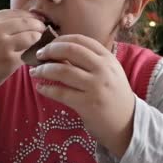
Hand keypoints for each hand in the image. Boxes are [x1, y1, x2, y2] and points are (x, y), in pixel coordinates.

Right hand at [0, 9, 44, 123]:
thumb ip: (2, 24)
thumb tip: (30, 18)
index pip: (19, 13)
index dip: (32, 17)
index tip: (39, 21)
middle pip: (28, 23)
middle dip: (39, 26)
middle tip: (45, 31)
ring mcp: (2, 45)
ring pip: (31, 36)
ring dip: (39, 39)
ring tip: (40, 43)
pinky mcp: (8, 61)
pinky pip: (28, 53)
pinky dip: (34, 53)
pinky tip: (35, 55)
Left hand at [29, 34, 135, 157]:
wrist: (127, 123)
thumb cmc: (113, 94)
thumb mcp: (108, 71)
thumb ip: (89, 60)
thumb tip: (57, 50)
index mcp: (107, 58)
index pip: (80, 40)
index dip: (60, 40)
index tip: (49, 45)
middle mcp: (103, 69)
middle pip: (70, 50)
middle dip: (50, 50)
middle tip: (38, 55)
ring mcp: (95, 86)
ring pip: (63, 70)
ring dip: (44, 70)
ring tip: (35, 72)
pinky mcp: (87, 104)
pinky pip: (61, 93)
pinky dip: (47, 89)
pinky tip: (40, 88)